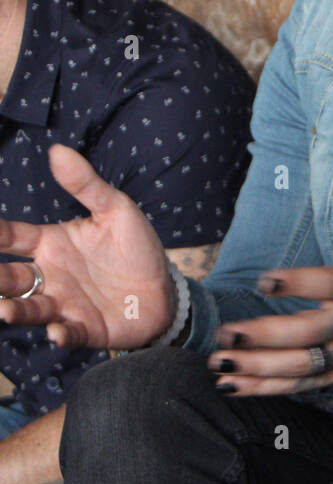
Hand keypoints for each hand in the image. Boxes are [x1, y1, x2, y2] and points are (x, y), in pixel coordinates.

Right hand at [0, 144, 173, 350]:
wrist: (165, 288)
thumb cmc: (135, 248)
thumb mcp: (115, 209)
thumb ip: (86, 184)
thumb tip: (58, 150)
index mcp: (52, 244)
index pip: (14, 237)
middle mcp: (51, 276)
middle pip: (11, 278)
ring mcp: (65, 304)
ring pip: (31, 308)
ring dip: (16, 310)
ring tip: (4, 310)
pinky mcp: (86, 328)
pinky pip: (68, 333)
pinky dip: (61, 334)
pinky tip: (57, 331)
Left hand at [208, 168, 332, 395]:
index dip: (300, 284)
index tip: (264, 281)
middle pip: (312, 332)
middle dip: (268, 335)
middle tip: (227, 332)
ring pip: (304, 365)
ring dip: (261, 367)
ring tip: (222, 361)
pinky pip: (302, 385)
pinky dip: (268, 388)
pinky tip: (234, 385)